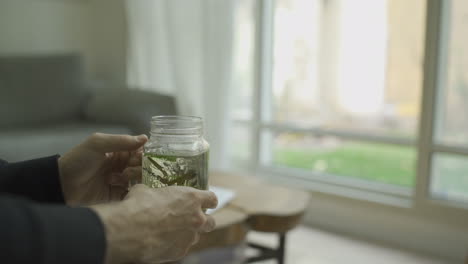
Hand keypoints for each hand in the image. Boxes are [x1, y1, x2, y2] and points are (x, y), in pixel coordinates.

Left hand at [58, 133, 147, 204]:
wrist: (61, 185)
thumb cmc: (78, 161)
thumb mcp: (98, 144)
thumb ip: (121, 141)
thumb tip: (145, 138)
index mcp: (119, 151)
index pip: (140, 150)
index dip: (144, 153)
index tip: (140, 156)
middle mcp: (122, 166)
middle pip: (143, 165)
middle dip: (138, 167)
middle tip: (125, 169)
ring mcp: (121, 181)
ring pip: (140, 179)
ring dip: (132, 178)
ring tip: (115, 180)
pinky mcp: (118, 196)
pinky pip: (133, 194)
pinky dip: (133, 192)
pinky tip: (125, 190)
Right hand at [91, 184, 217, 263]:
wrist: (128, 231)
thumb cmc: (137, 206)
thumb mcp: (146, 191)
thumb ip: (156, 193)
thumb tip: (147, 193)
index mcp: (192, 198)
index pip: (212, 198)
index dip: (208, 201)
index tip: (204, 202)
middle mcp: (196, 218)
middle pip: (211, 222)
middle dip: (204, 221)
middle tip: (192, 220)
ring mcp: (190, 237)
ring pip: (195, 237)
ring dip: (187, 234)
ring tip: (171, 232)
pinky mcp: (180, 252)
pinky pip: (182, 248)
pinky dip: (174, 245)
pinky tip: (161, 242)